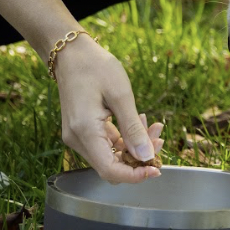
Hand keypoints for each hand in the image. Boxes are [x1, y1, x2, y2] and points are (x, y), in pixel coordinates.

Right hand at [53, 36, 163, 182]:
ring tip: (152, 125)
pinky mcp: (81, 131)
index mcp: (84, 131)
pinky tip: (138, 122)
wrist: (70, 53)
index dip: (134, 176)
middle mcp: (77, 140)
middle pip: (111, 165)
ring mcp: (77, 137)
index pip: (109, 170)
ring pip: (110, 156)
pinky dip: (123, 139)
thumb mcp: (121, 94)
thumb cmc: (95, 67)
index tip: (156, 169)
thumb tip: (147, 157)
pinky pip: (105, 145)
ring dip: (133, 146)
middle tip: (159, 137)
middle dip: (138, 157)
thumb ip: (133, 129)